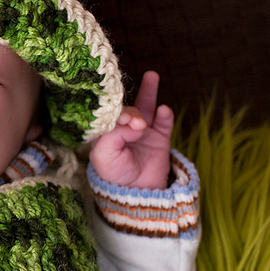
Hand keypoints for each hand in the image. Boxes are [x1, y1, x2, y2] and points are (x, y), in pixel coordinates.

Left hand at [89, 71, 172, 189]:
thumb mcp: (104, 155)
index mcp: (106, 132)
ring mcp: (143, 133)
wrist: (135, 194)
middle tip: (137, 120)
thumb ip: (113, 134)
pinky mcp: (159, 139)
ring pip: (146, 107)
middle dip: (133, 112)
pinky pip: (163, 123)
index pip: (111, 114)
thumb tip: (135, 123)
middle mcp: (124, 129)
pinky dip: (165, 115)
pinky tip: (164, 110)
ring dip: (148, 91)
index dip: (118, 113)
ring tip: (151, 76)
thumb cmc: (113, 175)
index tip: (127, 122)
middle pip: (128, 108)